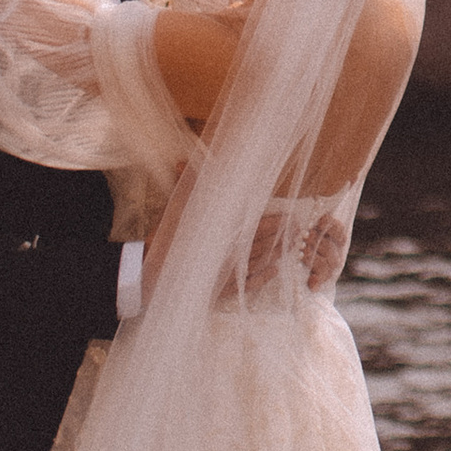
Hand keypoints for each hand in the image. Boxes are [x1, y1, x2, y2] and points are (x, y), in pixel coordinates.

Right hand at [130, 200, 346, 309]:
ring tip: (291, 246)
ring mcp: (226, 273)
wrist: (152, 273)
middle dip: (280, 236)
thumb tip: (183, 160)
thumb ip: (187, 184)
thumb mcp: (177, 207)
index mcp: (222, 234)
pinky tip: (275, 270)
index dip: (274, 222)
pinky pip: (248, 284)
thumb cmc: (167, 237)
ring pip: (258, 263)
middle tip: (298, 229)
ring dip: (276, 254)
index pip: (255, 226)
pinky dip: (263, 277)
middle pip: (261, 244)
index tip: (290, 217)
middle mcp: (228, 254)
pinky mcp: (221, 289)